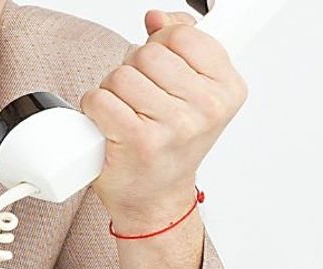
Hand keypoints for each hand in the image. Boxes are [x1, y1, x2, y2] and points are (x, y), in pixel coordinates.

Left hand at [81, 9, 247, 227]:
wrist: (156, 197)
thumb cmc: (171, 144)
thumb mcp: (193, 91)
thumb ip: (182, 44)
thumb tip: (157, 18)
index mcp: (227, 89)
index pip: (182, 34)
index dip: (161, 46)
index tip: (163, 70)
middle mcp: (206, 108)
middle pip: (147, 54)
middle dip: (134, 70)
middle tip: (141, 100)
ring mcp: (174, 126)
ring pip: (120, 75)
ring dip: (112, 91)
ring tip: (126, 114)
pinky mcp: (139, 141)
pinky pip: (100, 99)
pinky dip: (95, 109)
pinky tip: (109, 126)